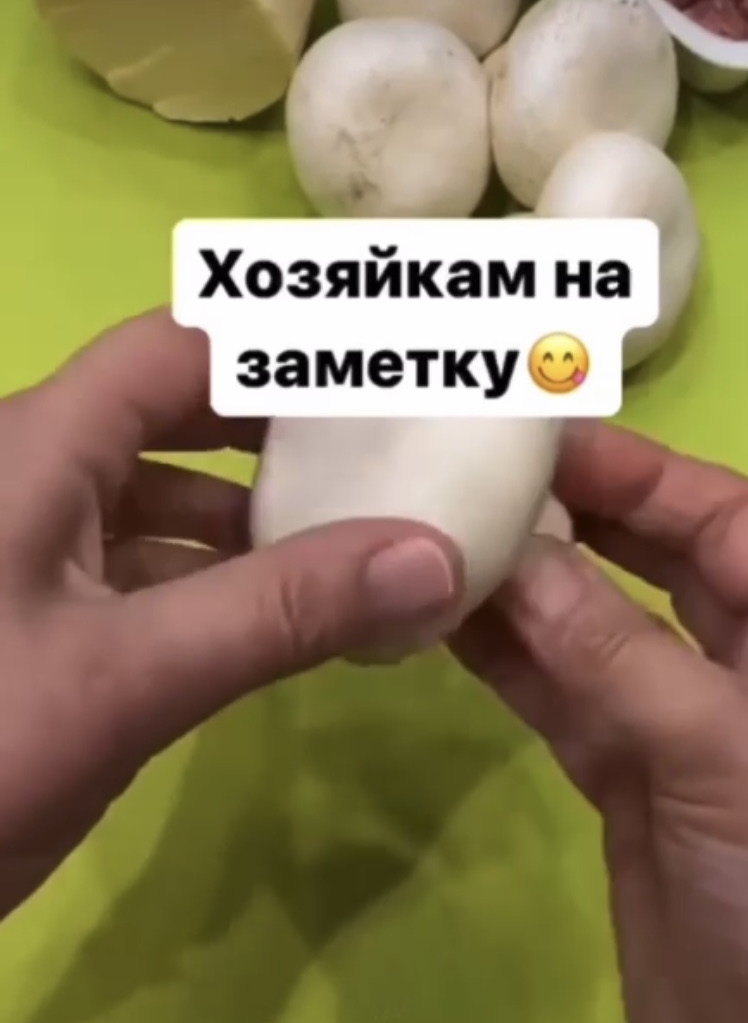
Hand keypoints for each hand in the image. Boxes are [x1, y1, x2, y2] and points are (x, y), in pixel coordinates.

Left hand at [0, 310, 460, 919]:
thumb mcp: (126, 677)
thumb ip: (280, 613)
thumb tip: (433, 557)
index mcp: (39, 446)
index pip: (178, 348)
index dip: (277, 345)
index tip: (376, 364)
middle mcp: (35, 474)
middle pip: (174, 412)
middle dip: (275, 425)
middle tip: (383, 443)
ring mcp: (34, 547)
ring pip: (160, 496)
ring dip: (250, 509)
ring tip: (352, 527)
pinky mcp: (41, 615)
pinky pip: (144, 565)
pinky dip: (215, 575)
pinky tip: (280, 609)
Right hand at [453, 422, 747, 1022]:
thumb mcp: (728, 750)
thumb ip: (615, 651)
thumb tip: (513, 554)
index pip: (726, 516)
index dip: (640, 470)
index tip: (544, 440)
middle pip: (656, 562)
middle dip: (578, 519)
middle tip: (482, 478)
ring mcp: (681, 727)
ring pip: (593, 632)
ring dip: (523, 591)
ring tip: (439, 542)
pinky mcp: (626, 786)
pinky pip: (560, 700)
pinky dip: (508, 663)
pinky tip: (447, 623)